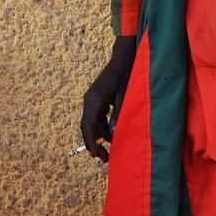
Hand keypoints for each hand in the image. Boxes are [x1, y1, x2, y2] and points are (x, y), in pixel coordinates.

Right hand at [80, 36, 136, 162]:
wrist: (124, 57)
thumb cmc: (127, 74)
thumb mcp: (126, 96)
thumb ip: (119, 115)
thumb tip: (114, 135)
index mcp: (94, 100)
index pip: (89, 125)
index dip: (92, 142)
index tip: (95, 155)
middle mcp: (90, 100)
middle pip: (88, 126)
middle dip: (95, 143)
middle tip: (103, 158)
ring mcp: (93, 99)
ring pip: (93, 123)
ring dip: (100, 136)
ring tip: (109, 151)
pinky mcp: (98, 98)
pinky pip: (97, 117)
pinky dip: (103, 127)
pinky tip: (112, 136)